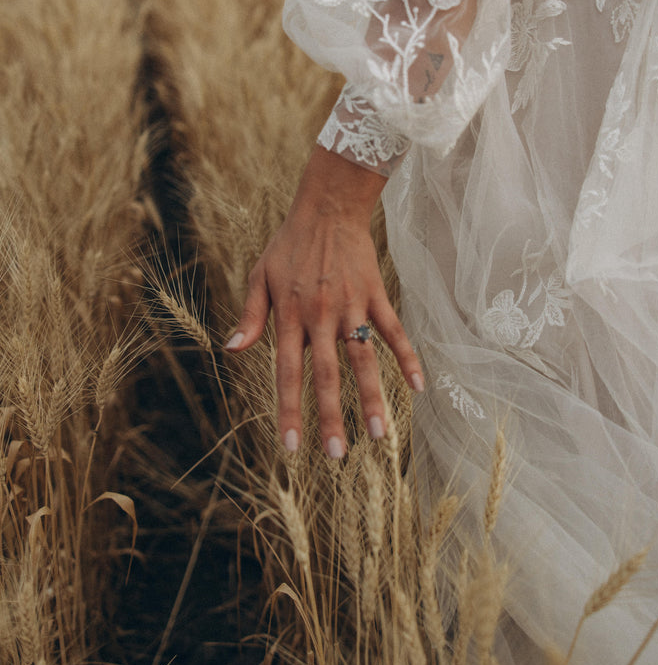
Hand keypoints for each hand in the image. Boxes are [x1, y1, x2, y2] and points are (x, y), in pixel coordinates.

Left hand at [224, 146, 423, 457]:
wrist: (327, 208)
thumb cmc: (288, 245)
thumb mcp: (259, 277)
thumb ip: (250, 316)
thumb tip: (232, 350)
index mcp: (290, 317)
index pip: (288, 372)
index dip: (289, 410)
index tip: (291, 446)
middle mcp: (321, 316)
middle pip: (327, 375)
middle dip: (331, 417)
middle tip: (336, 455)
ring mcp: (351, 306)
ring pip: (363, 360)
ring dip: (371, 399)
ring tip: (380, 436)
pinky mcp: (375, 295)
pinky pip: (393, 331)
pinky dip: (407, 357)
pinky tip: (420, 386)